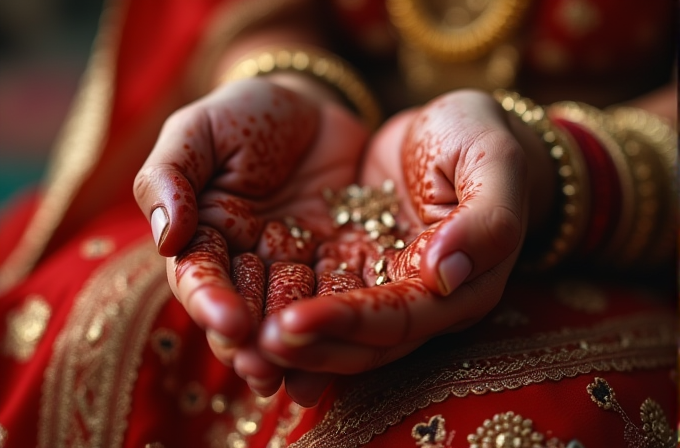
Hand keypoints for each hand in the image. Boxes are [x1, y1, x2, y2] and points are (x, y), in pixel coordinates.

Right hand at [133, 77, 369, 392]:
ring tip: (300, 379)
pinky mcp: (336, 260)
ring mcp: (292, 264)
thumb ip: (171, 176)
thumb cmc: (247, 111)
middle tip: (264, 369)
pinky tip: (346, 350)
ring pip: (289, 311)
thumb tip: (165, 237)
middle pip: (244, 308)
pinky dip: (338, 321)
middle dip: (252, 342)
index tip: (228, 321)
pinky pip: (338, 291)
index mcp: (204, 232)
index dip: (211, 300)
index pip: (200, 274)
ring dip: (293, 348)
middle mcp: (245, 259)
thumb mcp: (200, 130)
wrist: (313, 105)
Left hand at [259, 90, 552, 402]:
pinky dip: (285, 310)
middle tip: (252, 345)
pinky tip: (246, 316)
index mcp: (463, 285)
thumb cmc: (476, 138)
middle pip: (365, 341)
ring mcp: (384, 285)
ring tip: (239, 343)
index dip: (349, 324)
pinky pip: (319, 297)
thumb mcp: (492, 161)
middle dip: (310, 346)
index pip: (403, 318)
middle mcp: (423, 300)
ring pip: (338, 330)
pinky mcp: (353, 266)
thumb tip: (442, 274)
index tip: (293, 323)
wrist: (450, 129)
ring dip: (293, 343)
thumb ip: (484, 219)